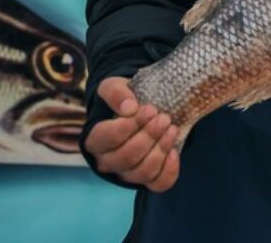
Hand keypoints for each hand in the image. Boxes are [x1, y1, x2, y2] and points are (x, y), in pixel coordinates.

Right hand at [85, 76, 181, 191]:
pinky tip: (175, 151)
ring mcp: (127, 174)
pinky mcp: (147, 180)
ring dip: (161, 149)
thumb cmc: (123, 100)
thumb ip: (116, 93)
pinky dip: (170, 169)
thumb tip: (129, 107)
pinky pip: (159, 183)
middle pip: (127, 157)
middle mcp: (108, 162)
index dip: (131, 125)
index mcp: (96, 140)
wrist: (137, 111)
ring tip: (172, 129)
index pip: (109, 138)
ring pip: (143, 171)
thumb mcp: (114, 86)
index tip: (150, 109)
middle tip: (164, 118)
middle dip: (149, 136)